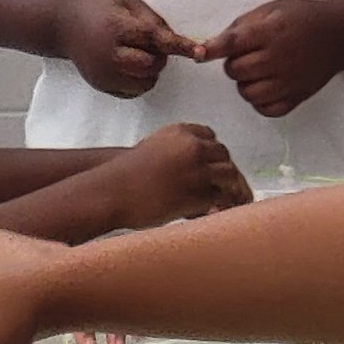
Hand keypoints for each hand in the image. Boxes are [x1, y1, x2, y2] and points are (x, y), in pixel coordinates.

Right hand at [57, 0, 194, 99]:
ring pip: (146, 83)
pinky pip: (133, 91)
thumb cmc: (100, 9)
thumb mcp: (128, 3)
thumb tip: (177, 42)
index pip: (156, 39)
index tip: (198, 52)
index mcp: (117, 28)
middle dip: (159, 56)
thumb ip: (153, 21)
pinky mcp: (102, 85)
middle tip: (150, 44)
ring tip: (138, 54)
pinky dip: (139, 81)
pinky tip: (129, 65)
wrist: (64, 24)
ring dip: (151, 71)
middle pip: (152, 65)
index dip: (180, 46)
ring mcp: (104, 74)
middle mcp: (109, 55)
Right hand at [89, 125, 252, 226]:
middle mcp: (193, 147)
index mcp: (181, 132)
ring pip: (229, 175)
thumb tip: (191, 166)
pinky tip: (216, 211)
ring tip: (225, 200)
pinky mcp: (199, 193)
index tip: (212, 164)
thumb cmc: (125, 175)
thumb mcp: (151, 149)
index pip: (210, 136)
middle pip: (223, 155)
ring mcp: (198, 170)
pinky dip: (223, 205)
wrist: (113, 192)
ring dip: (230, 188)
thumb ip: (174, 150)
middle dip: (224, 170)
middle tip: (225, 186)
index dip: (213, 152)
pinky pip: (222, 198)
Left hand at [201, 0, 343, 120]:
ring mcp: (288, 81)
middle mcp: (278, 58)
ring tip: (259, 71)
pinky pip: (265, 109)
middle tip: (249, 55)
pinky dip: (260, 101)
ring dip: (246, 83)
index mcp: (270, 32)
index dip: (212, 49)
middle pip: (235, 71)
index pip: (233, 44)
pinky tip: (267, 86)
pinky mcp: (296, 97)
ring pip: (246, 93)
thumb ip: (241, 27)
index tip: (198, 54)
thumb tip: (212, 46)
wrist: (338, 34)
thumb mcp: (270, 10)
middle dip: (235, 64)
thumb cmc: (300, 19)